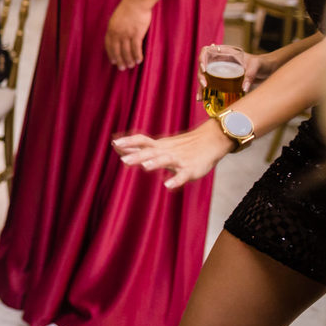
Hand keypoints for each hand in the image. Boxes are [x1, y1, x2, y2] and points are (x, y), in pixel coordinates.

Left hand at [105, 0, 151, 69]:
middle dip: (119, 60)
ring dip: (128, 60)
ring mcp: (126, 34)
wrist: (136, 1)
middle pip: (116, 50)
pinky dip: (137, 56)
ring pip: (126, 51)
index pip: (108, 45)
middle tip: (121, 68)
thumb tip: (116, 35)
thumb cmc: (128, 8)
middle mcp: (117, 33)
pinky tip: (139, 61)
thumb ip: (115, 27)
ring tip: (131, 66)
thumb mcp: (116, 17)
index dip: (110, 54)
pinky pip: (136, 48)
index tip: (112, 61)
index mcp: (111, 28)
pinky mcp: (136, 34)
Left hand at [112, 119, 231, 188]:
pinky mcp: (190, 169)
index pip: (141, 140)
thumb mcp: (160, 145)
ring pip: (166, 160)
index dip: (129, 142)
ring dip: (156, 163)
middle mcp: (166, 151)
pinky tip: (168, 185)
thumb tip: (118, 147)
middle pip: (150, 151)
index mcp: (159, 146)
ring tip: (145, 167)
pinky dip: (175, 180)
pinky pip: (182, 175)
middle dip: (138, 156)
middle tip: (123, 161)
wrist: (211, 141)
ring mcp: (178, 160)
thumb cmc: (182, 146)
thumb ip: (140, 148)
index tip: (114, 143)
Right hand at [197, 49, 269, 93]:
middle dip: (201, 76)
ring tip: (200, 97)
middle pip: (203, 66)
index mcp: (225, 52)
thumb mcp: (256, 66)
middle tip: (204, 85)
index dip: (202, 59)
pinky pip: (212, 84)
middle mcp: (220, 60)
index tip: (205, 69)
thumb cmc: (262, 63)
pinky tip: (203, 99)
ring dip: (201, 86)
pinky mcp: (223, 79)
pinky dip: (207, 92)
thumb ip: (250, 75)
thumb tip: (244, 88)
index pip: (207, 51)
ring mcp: (220, 70)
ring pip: (205, 77)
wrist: (268, 70)